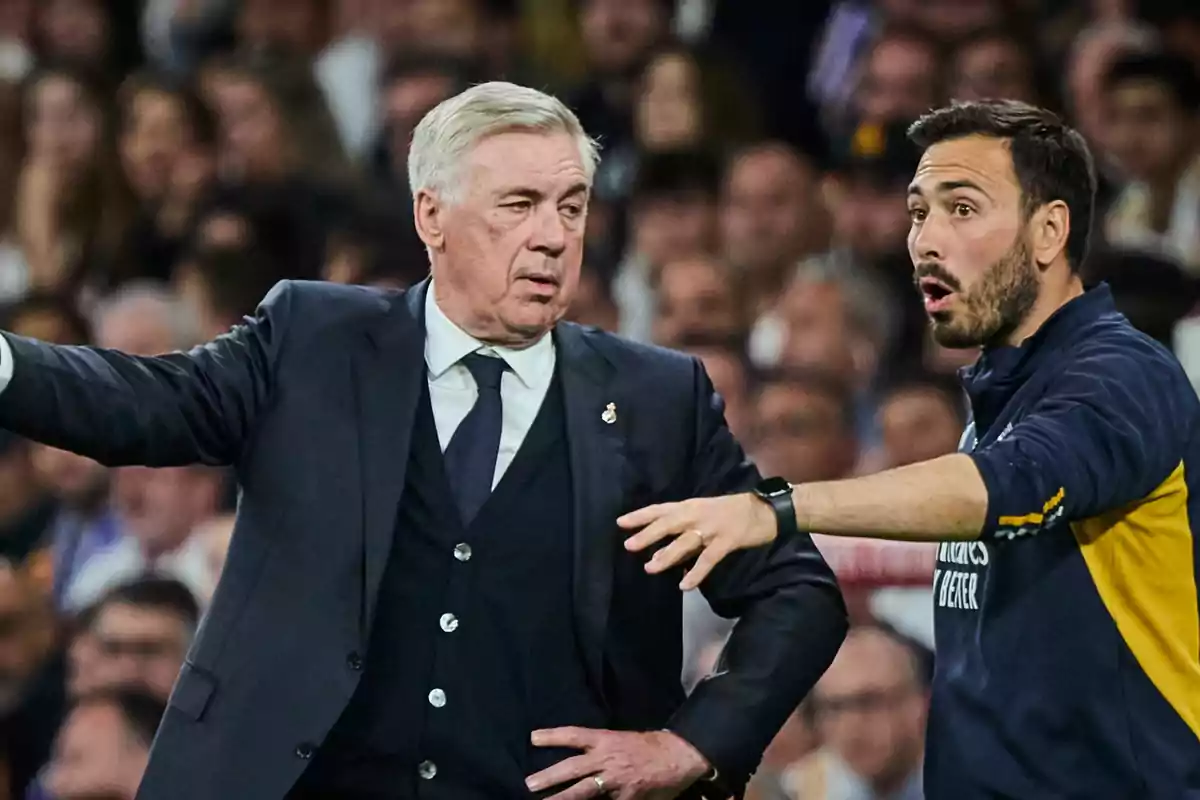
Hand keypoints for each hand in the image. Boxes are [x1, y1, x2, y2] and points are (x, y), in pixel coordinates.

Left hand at [525, 727, 710, 798]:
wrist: (678, 755)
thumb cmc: (650, 746)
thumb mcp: (623, 740)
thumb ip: (602, 750)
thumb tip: (582, 760)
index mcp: (606, 740)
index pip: (574, 735)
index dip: (553, 736)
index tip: (533, 738)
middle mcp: (607, 759)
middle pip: (573, 767)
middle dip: (550, 776)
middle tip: (529, 784)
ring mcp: (616, 780)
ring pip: (584, 791)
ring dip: (563, 798)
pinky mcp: (627, 798)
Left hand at [618, 493, 776, 589]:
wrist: (765, 509)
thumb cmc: (732, 510)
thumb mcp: (705, 510)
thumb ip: (685, 526)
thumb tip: (661, 545)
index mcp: (690, 506)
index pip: (660, 509)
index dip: (640, 516)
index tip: (620, 523)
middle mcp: (697, 514)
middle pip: (668, 524)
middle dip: (647, 535)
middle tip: (628, 545)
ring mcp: (712, 528)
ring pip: (685, 542)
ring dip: (667, 555)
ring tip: (650, 567)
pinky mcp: (726, 542)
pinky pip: (708, 559)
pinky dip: (696, 573)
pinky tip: (685, 585)